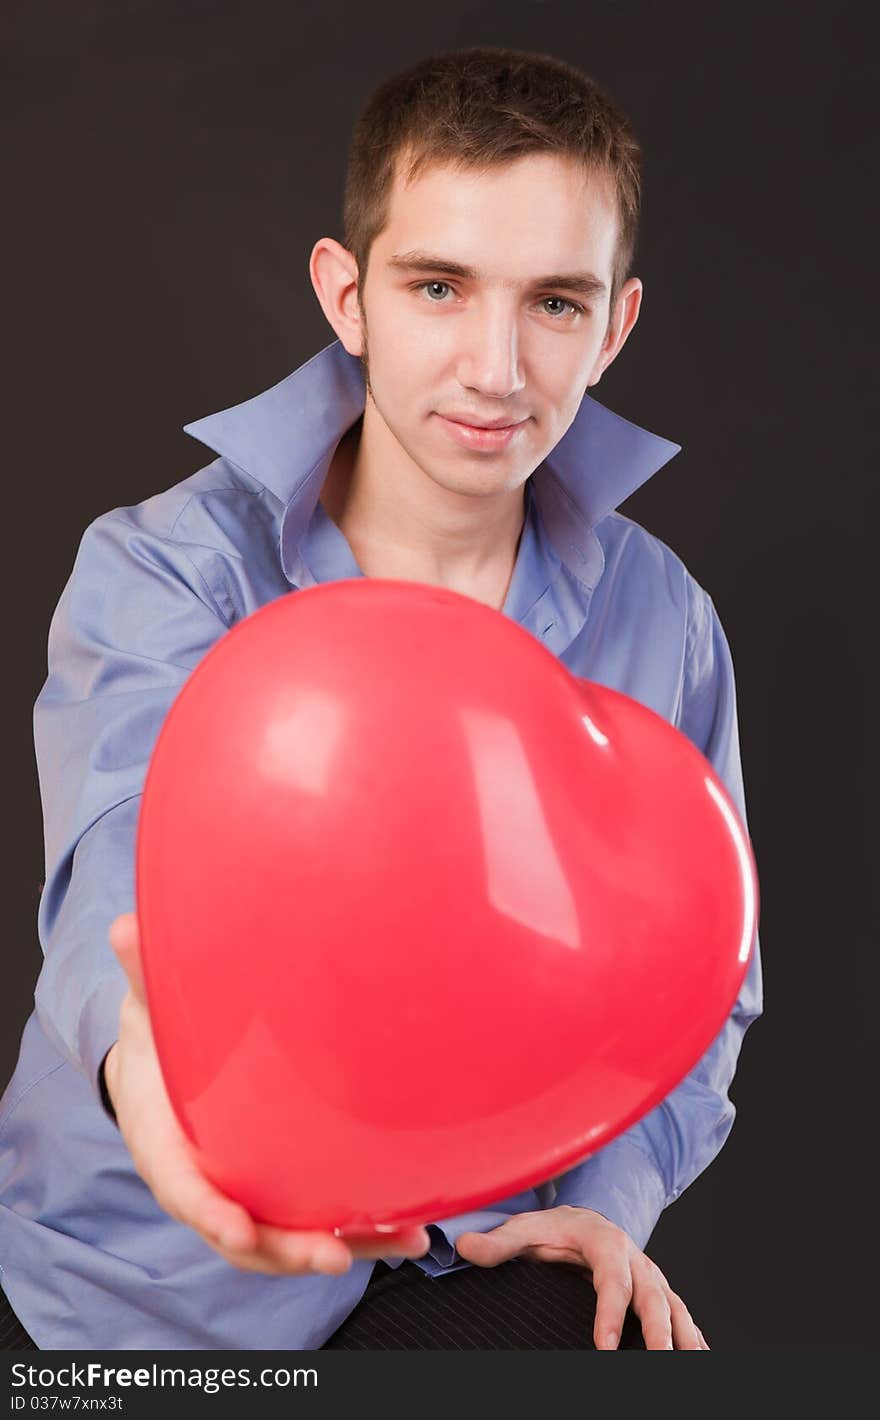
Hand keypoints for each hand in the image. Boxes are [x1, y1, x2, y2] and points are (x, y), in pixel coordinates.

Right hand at [105, 912, 429, 1275]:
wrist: (158, 1071)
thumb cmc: (155, 1043)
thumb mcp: (146, 1008)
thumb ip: (141, 975)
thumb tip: (125, 929)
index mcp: (165, 1146)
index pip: (184, 1189)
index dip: (211, 1213)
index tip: (239, 1231)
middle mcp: (207, 1184)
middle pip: (245, 1235)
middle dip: (289, 1249)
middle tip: (335, 1253)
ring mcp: (246, 1193)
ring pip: (290, 1239)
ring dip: (347, 1246)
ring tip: (402, 1239)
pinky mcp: (281, 1191)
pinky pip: (318, 1222)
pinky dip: (364, 1231)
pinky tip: (411, 1226)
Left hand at [455, 1205, 707, 1349]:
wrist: (583, 1217)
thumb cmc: (554, 1228)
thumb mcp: (525, 1228)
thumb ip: (498, 1241)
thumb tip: (465, 1246)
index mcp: (605, 1242)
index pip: (611, 1278)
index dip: (609, 1312)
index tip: (604, 1346)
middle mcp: (635, 1258)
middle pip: (653, 1295)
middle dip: (658, 1331)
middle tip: (657, 1362)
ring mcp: (650, 1275)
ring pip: (674, 1305)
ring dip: (683, 1337)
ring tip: (690, 1364)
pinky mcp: (658, 1290)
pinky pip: (682, 1313)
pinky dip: (692, 1335)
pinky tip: (699, 1357)